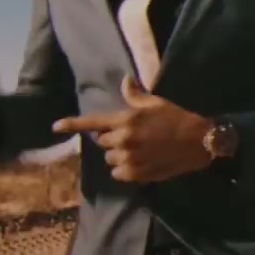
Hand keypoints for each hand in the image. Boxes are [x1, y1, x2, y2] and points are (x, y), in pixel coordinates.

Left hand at [52, 75, 212, 182]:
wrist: (199, 142)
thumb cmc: (177, 118)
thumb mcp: (157, 103)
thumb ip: (135, 95)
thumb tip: (125, 80)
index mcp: (126, 120)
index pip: (93, 123)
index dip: (72, 125)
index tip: (55, 127)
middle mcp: (123, 140)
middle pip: (102, 142)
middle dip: (112, 138)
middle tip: (132, 135)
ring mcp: (129, 158)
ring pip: (110, 158)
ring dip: (119, 154)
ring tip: (138, 150)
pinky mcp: (136, 174)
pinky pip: (118, 173)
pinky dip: (125, 169)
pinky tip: (140, 162)